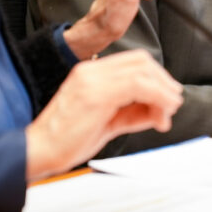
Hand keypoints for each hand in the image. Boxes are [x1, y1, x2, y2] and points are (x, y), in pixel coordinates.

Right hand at [24, 50, 183, 180]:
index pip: (134, 61)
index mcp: (91, 72)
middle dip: (164, 81)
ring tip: (169, 111)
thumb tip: (159, 111)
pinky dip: (156, 98)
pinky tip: (160, 115)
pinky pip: (137, 86)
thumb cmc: (67, 140)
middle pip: (141, 61)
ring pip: (142, 71)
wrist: (38, 151)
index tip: (168, 96)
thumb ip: (132, 113)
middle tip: (173, 103)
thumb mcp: (107, 122)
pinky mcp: (95, 95)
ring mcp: (92, 79)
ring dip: (163, 91)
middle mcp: (91, 70)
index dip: (157, 76)